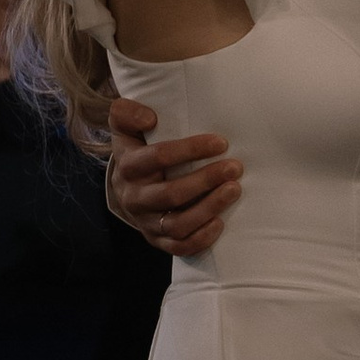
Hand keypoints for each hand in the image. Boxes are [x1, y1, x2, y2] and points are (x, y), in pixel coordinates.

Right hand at [104, 93, 240, 254]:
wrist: (126, 182)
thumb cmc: (136, 147)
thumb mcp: (125, 125)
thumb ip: (128, 112)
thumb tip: (149, 118)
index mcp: (127, 167)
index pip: (158, 157)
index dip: (190, 149)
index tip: (220, 143)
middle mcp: (133, 198)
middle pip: (171, 194)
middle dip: (206, 180)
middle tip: (235, 167)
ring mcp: (145, 222)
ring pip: (177, 224)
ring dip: (209, 208)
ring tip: (234, 190)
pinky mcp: (157, 239)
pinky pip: (178, 247)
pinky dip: (200, 238)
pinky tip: (220, 223)